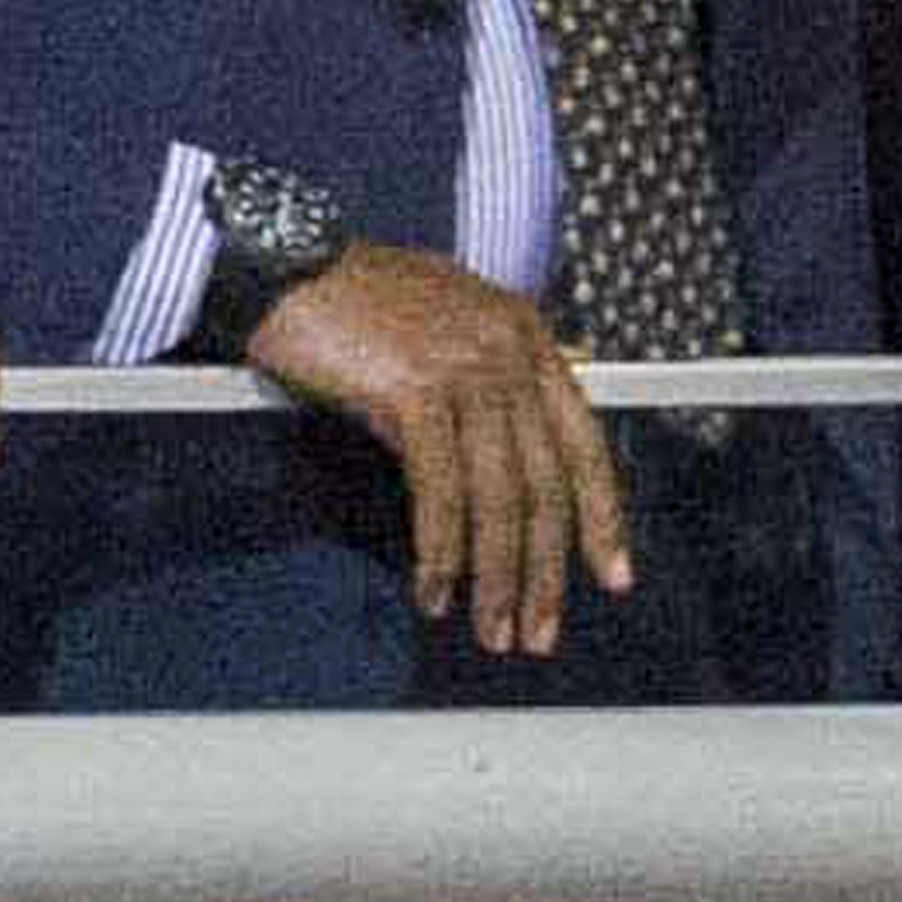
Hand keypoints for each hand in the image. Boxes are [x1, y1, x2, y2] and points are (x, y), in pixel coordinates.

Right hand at [241, 245, 633, 655]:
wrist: (289, 269)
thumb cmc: (358, 305)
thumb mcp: (450, 330)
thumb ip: (491, 383)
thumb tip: (513, 463)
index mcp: (528, 336)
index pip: (584, 443)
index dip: (601, 517)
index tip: (612, 576)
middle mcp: (510, 351)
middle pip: (545, 483)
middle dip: (546, 570)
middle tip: (539, 632)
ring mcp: (466, 369)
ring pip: (499, 498)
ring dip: (496, 578)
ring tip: (491, 630)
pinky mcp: (416, 391)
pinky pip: (440, 492)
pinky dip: (440, 552)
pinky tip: (433, 590)